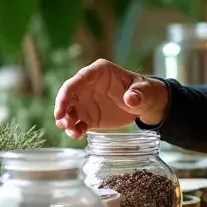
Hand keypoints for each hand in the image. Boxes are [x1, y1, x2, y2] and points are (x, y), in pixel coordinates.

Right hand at [53, 59, 169, 137]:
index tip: (61, 106)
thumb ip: (137, 93)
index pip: (79, 79)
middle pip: (68, 94)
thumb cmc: (144, 91)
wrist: (145, 105)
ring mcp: (87, 101)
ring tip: (71, 131)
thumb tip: (130, 98)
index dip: (66, 92)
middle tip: (62, 122)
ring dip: (66, 121)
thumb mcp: (144, 91)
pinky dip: (75, 129)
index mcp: (99, 72)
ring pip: (69, 110)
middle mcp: (88, 85)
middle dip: (62, 108)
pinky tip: (78, 135)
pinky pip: (78, 123)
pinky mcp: (89, 116)